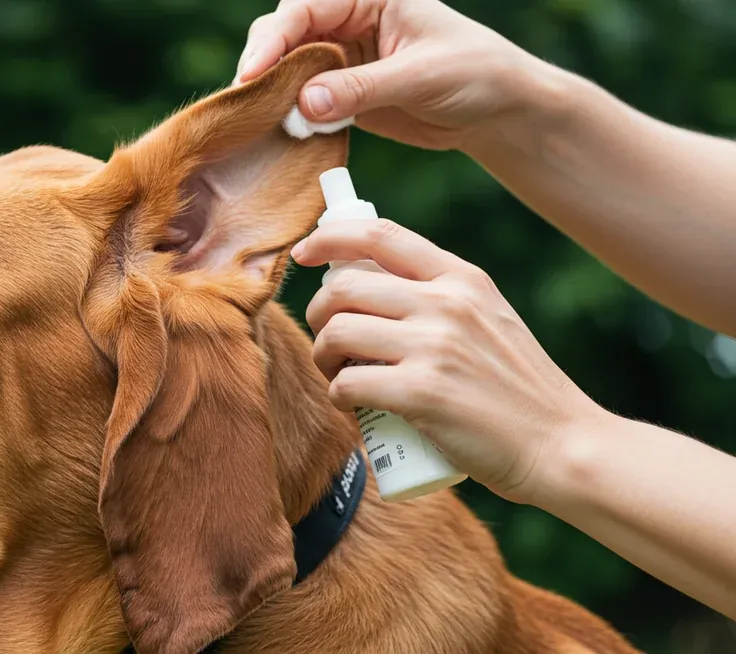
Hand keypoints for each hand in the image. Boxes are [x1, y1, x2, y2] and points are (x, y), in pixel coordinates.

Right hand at [236, 0, 552, 150]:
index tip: (254, 72)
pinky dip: (289, 116)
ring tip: (260, 120)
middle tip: (246, 98)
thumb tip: (303, 103)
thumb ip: (360, 88)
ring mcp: (341, 57)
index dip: (275, 37)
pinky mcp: (340, 93)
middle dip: (264, 62)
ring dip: (273, 93)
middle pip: (286, 33)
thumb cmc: (473, 73)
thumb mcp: (419, 76)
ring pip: (287, 67)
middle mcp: (348, 20)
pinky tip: (281, 133)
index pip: (307, 8)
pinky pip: (302, 100)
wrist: (495, 111)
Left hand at [291, 219, 610, 503]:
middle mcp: (448, 303)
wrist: (562, 446)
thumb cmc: (517, 392)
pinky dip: (337, 395)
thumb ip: (441, 299)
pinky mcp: (422, 393)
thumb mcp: (488, 320)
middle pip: (344, 287)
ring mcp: (435, 346)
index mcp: (463, 278)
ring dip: (323, 355)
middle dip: (319, 314)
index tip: (303, 254)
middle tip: (329, 343)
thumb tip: (367, 286)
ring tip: (338, 374)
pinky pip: (347, 382)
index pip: (379, 234)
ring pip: (337, 332)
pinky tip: (351, 404)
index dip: (329, 237)